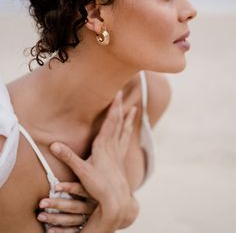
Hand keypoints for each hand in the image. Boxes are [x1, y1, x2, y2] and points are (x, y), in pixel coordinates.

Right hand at [38, 91, 138, 231]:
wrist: (116, 200)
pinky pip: (125, 140)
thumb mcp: (81, 171)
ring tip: (134, 109)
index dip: (114, 107)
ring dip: (128, 119)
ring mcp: (118, 153)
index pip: (110, 122)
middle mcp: (112, 146)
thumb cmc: (98, 186)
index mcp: (103, 145)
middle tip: (125, 94)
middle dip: (120, 108)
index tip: (118, 94)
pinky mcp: (120, 159)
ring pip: (124, 131)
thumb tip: (53, 145)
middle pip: (118, 123)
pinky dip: (127, 132)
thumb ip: (68, 157)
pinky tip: (129, 130)